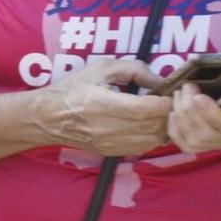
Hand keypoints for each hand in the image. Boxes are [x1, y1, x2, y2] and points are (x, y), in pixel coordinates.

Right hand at [38, 57, 173, 157]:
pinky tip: (150, 124)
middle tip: (172, 100)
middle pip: (154, 126)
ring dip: (164, 126)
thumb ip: (133, 69)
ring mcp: (110, 143)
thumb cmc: (73, 88)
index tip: (173, 92)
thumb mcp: (101, 68)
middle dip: (169, 113)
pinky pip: (144, 147)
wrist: (47, 117)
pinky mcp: (112, 152)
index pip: (146, 109)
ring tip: (162, 112)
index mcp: (103, 104)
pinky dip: (154, 136)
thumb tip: (160, 80)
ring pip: (153, 140)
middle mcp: (107, 128)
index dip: (166, 102)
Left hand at [167, 37, 220, 154]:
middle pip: (206, 134)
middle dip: (189, 110)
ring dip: (180, 117)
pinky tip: (174, 110)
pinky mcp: (208, 142)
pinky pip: (186, 144)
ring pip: (193, 140)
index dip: (210, 113)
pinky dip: (175, 129)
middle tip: (185, 87)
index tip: (197, 95)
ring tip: (179, 94)